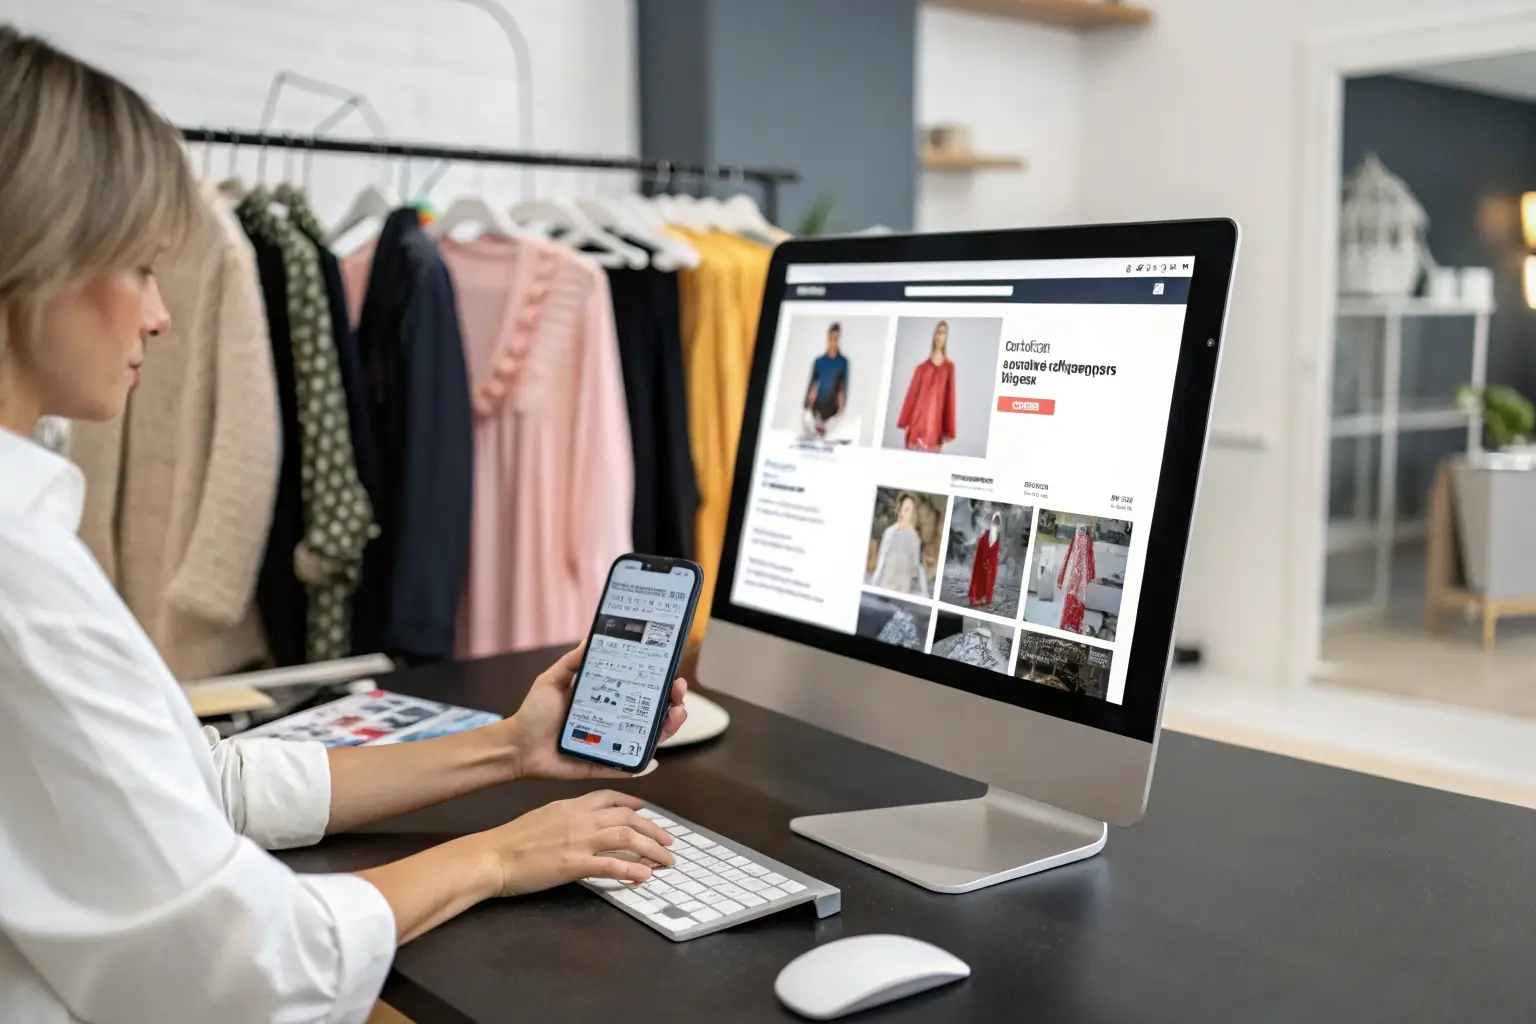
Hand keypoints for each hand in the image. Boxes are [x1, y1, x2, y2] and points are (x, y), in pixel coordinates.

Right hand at [478, 790, 676, 896]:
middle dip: (653, 829)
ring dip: (652, 849)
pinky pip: (612, 864)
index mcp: (571, 805)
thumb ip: (566, 818)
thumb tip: (583, 825)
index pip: (611, 797)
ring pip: (627, 837)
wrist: (492, 856)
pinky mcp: (574, 863)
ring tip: (666, 861)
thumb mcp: (543, 817)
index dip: (634, 802)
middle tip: (668, 842)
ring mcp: (578, 840)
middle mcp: (579, 818)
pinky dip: (632, 869)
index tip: (647, 811)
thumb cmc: (511, 841)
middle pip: (627, 817)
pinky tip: (645, 876)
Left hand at [503, 642, 688, 780]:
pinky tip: (654, 758)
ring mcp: (611, 745)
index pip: (640, 691)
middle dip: (673, 704)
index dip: (660, 684)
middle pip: (652, 715)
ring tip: (675, 716)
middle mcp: (613, 722)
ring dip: (667, 729)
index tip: (671, 674)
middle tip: (678, 694)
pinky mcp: (603, 766)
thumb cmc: (533, 714)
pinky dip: (643, 765)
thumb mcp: (552, 679)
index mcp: (606, 701)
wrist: (515, 746)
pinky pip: (628, 768)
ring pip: (648, 739)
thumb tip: (592, 636)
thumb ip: (573, 661)